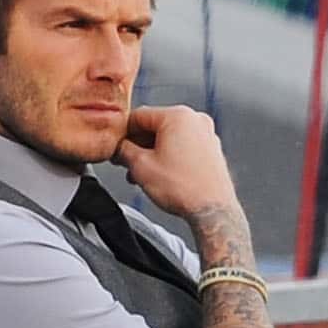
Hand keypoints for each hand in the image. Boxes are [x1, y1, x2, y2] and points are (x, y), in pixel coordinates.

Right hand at [111, 106, 237, 225]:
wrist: (212, 211)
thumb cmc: (185, 189)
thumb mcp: (141, 166)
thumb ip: (123, 150)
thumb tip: (119, 148)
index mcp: (178, 116)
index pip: (138, 116)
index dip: (122, 133)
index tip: (115, 146)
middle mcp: (196, 120)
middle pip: (155, 126)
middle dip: (138, 145)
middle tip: (125, 162)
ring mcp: (207, 135)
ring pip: (169, 138)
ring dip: (152, 153)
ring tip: (141, 173)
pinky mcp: (212, 150)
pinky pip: (183, 147)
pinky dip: (169, 157)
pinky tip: (160, 174)